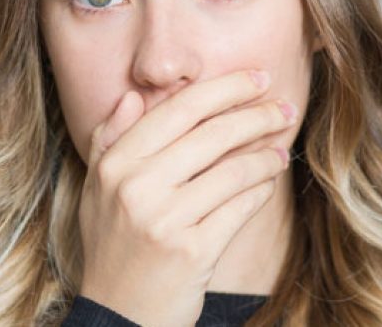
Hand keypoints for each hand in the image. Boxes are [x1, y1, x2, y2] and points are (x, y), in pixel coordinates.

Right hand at [77, 69, 296, 326]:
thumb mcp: (96, 190)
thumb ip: (110, 139)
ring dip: (265, 155)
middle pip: (211, 134)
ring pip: (232, 170)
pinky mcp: (192, 251)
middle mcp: (135, 188)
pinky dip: (260, 190)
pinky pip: (239, 207)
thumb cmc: (113, 247)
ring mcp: (164, 220)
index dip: (223, 89)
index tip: (256, 79)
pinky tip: (270, 181)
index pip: (177, 109)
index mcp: (115, 165)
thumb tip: (134, 96)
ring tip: (281, 148)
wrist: (118, 315)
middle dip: (256, 116)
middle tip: (284, 108)